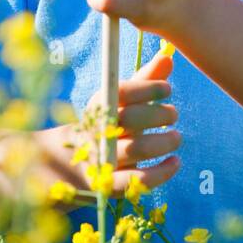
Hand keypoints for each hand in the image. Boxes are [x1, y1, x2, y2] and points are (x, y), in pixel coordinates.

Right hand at [9, 50, 180, 206]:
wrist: (65, 164)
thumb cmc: (105, 125)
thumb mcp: (121, 101)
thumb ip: (145, 80)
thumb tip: (168, 57)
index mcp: (99, 105)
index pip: (122, 91)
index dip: (147, 88)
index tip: (168, 89)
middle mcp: (98, 130)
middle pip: (130, 119)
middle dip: (157, 115)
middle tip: (173, 114)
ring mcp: (101, 159)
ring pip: (135, 149)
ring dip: (162, 142)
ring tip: (176, 137)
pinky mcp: (108, 185)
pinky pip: (136, 181)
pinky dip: (160, 172)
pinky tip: (175, 163)